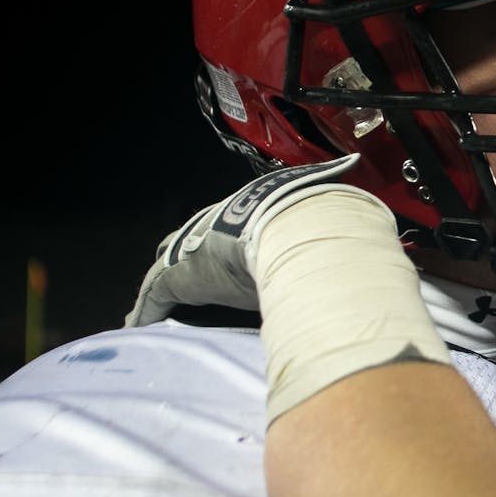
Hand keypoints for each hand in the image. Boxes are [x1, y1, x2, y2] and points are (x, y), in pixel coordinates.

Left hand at [125, 154, 362, 326]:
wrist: (292, 225)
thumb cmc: (311, 218)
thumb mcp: (321, 212)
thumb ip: (333, 211)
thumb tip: (357, 171)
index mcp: (247, 210)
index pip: (226, 226)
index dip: (222, 241)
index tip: (225, 256)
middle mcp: (215, 225)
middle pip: (188, 242)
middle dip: (184, 257)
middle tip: (186, 279)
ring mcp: (195, 249)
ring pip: (168, 267)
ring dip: (165, 285)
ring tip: (158, 307)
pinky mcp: (179, 274)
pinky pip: (154, 296)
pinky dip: (147, 310)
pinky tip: (139, 325)